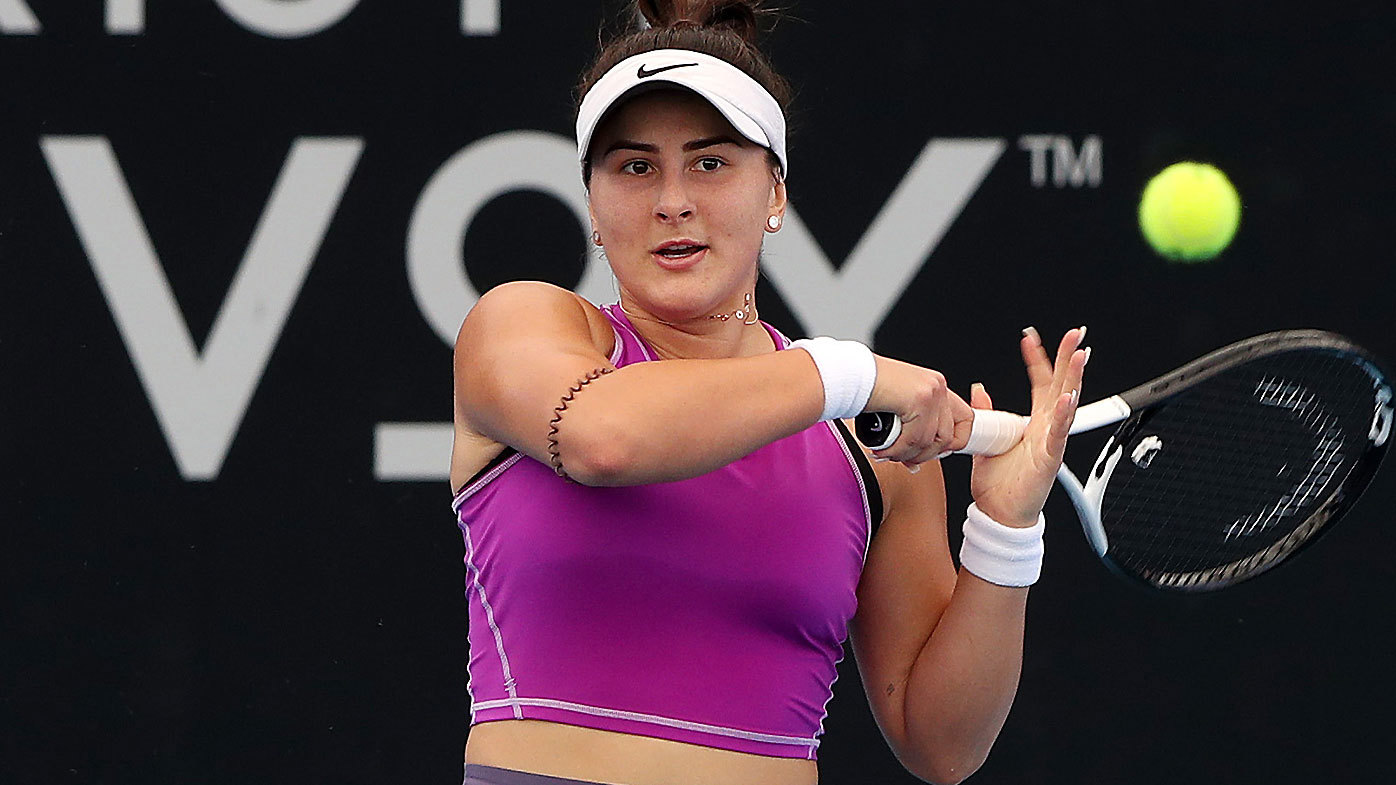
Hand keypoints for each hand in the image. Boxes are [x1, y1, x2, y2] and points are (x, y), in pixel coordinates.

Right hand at [864, 355, 975, 466]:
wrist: (851, 374)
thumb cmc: (867, 388)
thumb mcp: (898, 406)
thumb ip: (912, 428)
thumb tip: (916, 460)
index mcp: (936, 386)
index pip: (965, 419)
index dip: (954, 441)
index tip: (934, 451)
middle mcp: (938, 387)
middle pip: (947, 437)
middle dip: (925, 455)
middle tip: (905, 458)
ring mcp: (930, 392)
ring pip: (929, 442)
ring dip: (907, 454)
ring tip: (889, 452)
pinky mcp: (919, 400)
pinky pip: (914, 438)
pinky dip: (898, 449)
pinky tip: (883, 448)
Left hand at [970, 327, 1088, 526]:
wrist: (999, 514)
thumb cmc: (998, 484)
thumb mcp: (987, 439)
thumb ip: (985, 414)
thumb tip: (978, 390)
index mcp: (1032, 423)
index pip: (1040, 382)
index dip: (1037, 359)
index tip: (1031, 338)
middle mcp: (1044, 428)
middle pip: (1061, 385)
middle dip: (1069, 358)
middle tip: (1076, 335)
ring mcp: (1050, 442)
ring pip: (1066, 404)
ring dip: (1074, 379)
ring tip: (1079, 357)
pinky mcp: (1049, 459)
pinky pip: (1057, 434)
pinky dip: (1061, 416)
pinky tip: (1066, 399)